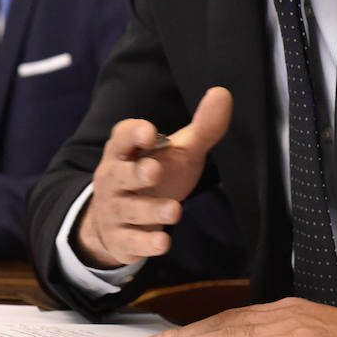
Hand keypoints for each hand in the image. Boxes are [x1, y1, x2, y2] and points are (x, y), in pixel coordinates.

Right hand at [76, 86, 231, 267]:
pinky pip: (131, 242)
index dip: (133, 134)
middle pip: (121, 175)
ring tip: (174, 211)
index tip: (150, 132)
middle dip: (137, 173)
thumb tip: (223, 93)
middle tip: (154, 171)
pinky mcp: (121, 239)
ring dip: (150, 211)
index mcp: (125, 151)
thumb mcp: (177, 152)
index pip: (122, 137)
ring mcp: (115, 210)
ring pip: (129, 210)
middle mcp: (114, 179)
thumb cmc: (153, 177)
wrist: (116, 221)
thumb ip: (202, 128)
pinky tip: (163, 243)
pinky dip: (146, 244)